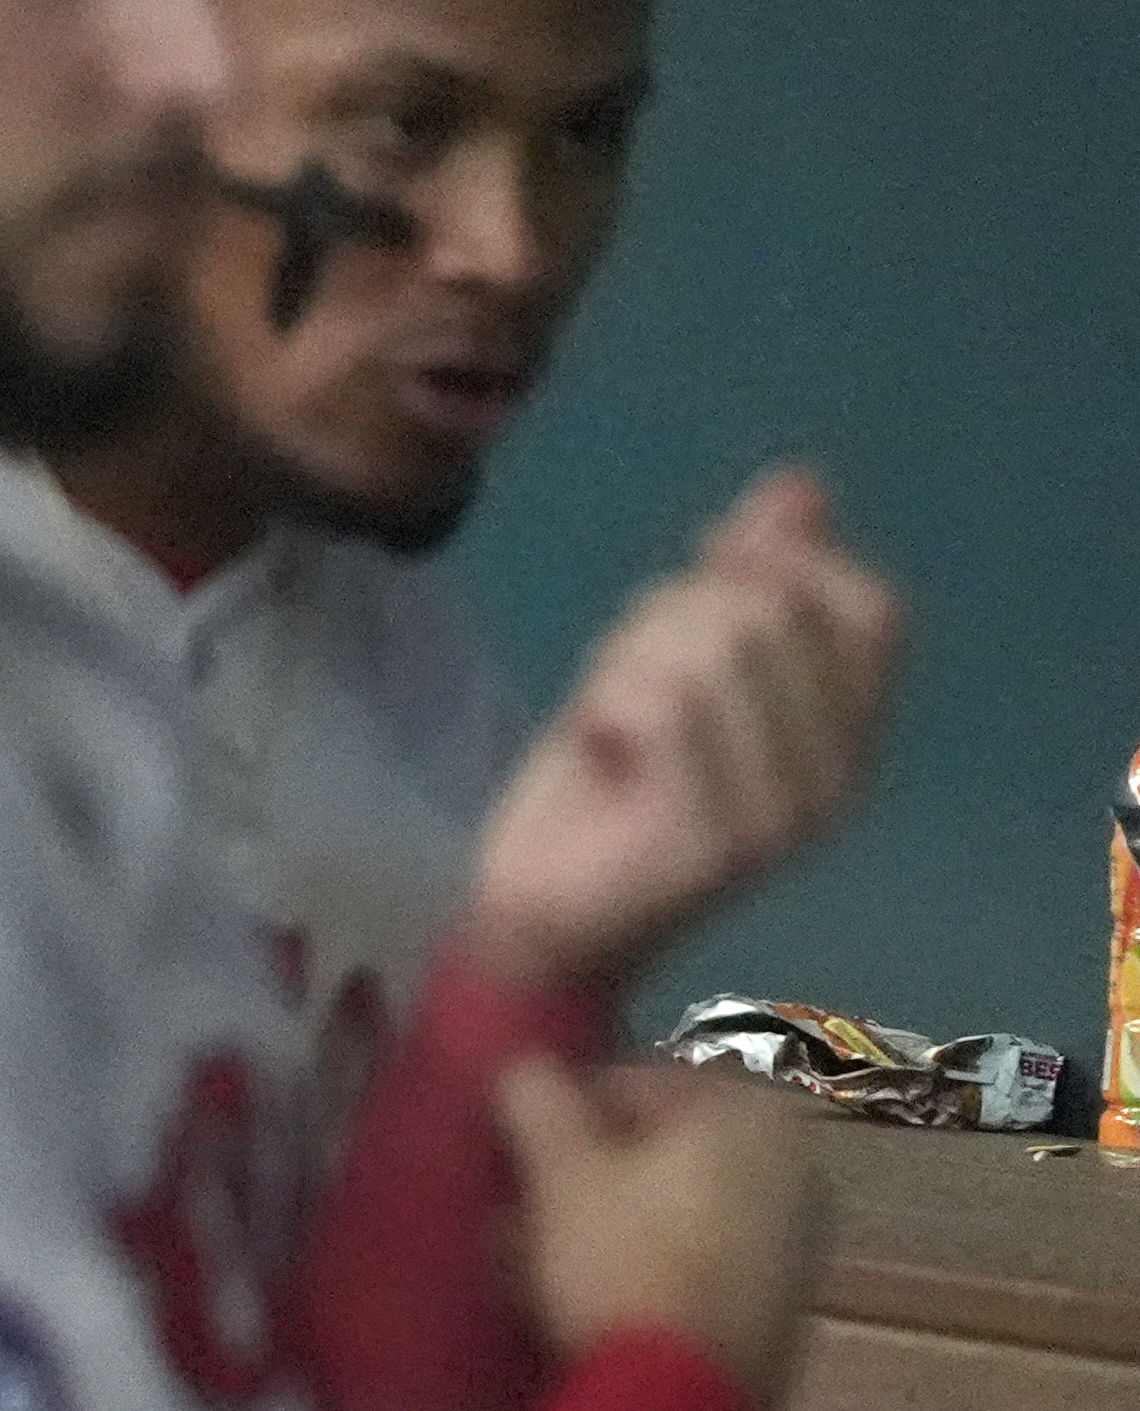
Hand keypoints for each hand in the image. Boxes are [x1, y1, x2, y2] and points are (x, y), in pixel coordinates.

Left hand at [461, 467, 906, 995]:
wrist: (537, 924)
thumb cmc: (603, 791)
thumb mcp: (670, 665)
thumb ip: (744, 580)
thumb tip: (799, 486)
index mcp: (851, 737)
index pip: (873, 609)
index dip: (783, 566)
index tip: (699, 571)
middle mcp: (840, 778)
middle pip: (773, 612)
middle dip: (671, 607)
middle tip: (620, 662)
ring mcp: (784, 813)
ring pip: (714, 646)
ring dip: (628, 654)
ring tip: (605, 707)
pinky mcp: (713, 839)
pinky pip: (663, 706)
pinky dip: (606, 702)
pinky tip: (595, 746)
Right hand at [498, 1058, 825, 1410]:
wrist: (686, 1401)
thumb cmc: (622, 1262)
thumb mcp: (561, 1173)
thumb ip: (539, 1103)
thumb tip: (523, 1064)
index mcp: (749, 1108)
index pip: (635, 1080)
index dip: (561, 1109)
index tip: (510, 1148)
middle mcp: (795, 1158)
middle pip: (664, 1146)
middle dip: (592, 1169)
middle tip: (523, 1204)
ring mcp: (801, 1233)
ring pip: (685, 1203)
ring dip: (620, 1217)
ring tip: (548, 1257)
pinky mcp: (787, 1299)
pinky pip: (705, 1255)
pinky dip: (656, 1260)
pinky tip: (601, 1295)